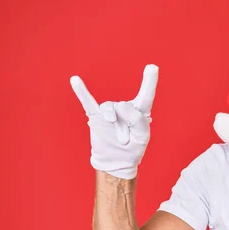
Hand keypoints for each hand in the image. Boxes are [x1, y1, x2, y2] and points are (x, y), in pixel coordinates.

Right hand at [71, 64, 158, 179]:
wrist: (117, 162)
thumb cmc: (133, 148)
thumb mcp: (143, 136)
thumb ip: (137, 120)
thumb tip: (121, 106)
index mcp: (140, 111)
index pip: (146, 95)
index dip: (150, 81)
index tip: (153, 67)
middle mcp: (124, 108)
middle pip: (125, 107)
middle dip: (127, 126)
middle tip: (127, 141)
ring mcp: (109, 112)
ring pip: (110, 110)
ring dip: (115, 126)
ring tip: (120, 140)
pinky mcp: (96, 117)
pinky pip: (87, 102)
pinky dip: (81, 91)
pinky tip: (75, 80)